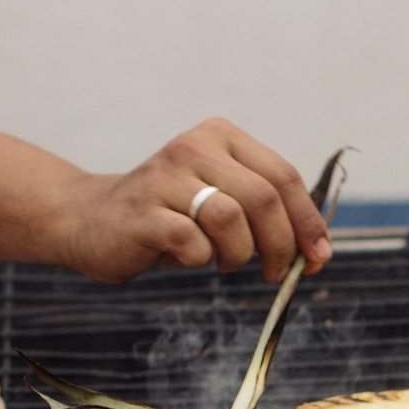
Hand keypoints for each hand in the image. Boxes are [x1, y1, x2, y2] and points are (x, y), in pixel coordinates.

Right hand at [0, 119, 334, 285]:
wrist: (90, 220)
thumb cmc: (168, 216)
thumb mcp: (220, 200)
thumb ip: (265, 212)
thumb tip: (319, 249)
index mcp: (220, 136)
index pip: (283, 176)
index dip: (308, 222)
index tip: (319, 257)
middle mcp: (193, 146)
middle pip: (264, 198)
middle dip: (282, 245)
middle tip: (275, 272)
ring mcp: (165, 176)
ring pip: (233, 219)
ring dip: (239, 254)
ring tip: (221, 260)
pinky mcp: (144, 212)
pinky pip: (194, 243)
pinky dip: (201, 260)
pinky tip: (189, 257)